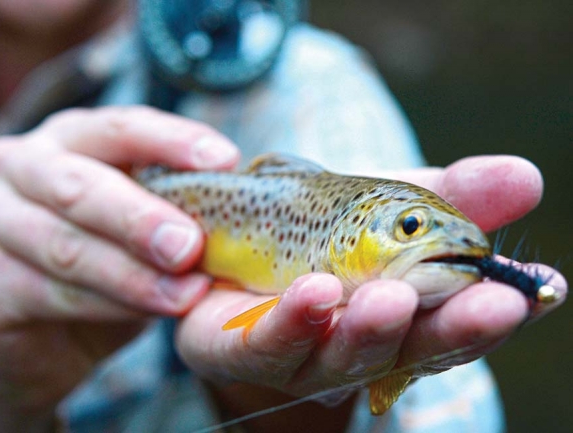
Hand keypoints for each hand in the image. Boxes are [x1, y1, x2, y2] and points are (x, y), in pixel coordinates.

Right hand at [0, 106, 238, 431]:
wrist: (38, 326)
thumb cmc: (102, 257)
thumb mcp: (134, 221)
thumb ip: (170, 209)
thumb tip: (242, 209)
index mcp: (73, 142)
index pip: (122, 128)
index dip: (172, 142)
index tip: (225, 160)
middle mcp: (27, 169)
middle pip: (80, 186)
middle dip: (140, 217)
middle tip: (191, 245)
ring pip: (66, 247)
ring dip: (132, 274)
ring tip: (186, 294)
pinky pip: (51, 293)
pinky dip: (108, 304)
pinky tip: (150, 313)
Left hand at [175, 155, 566, 431]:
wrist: (234, 246)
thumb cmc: (318, 233)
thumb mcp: (381, 205)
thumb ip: (446, 196)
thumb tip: (526, 176)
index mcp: (400, 314)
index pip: (452, 320)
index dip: (491, 310)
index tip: (535, 291)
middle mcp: (359, 344)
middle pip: (409, 347)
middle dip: (449, 328)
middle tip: (490, 304)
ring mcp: (303, 353)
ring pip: (342, 354)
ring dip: (371, 328)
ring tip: (391, 297)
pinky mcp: (245, 349)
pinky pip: (270, 342)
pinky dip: (295, 321)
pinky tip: (314, 292)